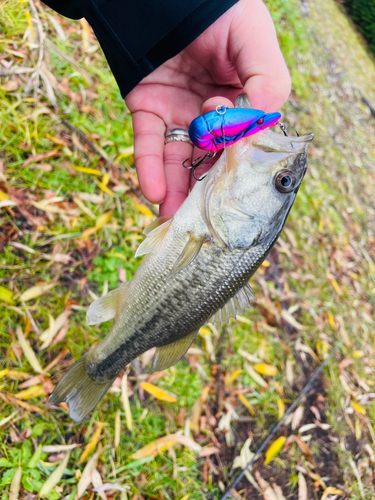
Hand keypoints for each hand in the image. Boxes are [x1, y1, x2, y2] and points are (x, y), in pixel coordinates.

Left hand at [125, 0, 290, 216]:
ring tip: (176, 223)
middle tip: (202, 225)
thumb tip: (255, 133)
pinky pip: (147, 142)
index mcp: (242, 102)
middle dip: (204, 193)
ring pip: (178, 160)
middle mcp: (210, 113)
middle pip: (209, 161)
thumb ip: (268, 86)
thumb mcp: (257, 43)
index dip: (237, 167)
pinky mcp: (147, 107)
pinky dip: (149, 168)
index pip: (243, 145)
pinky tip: (154, 194)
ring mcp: (178, 112)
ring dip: (175, 193)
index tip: (231, 186)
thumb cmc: (221, 11)